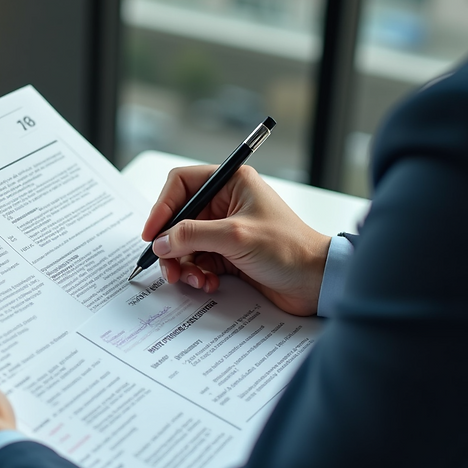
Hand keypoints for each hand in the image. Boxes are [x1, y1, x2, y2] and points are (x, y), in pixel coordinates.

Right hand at [142, 165, 330, 315]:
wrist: (315, 282)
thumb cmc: (289, 249)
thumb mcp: (235, 236)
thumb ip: (192, 235)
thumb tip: (160, 241)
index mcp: (231, 183)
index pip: (181, 184)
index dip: (162, 207)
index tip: (152, 233)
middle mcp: (226, 203)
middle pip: (179, 218)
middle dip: (170, 244)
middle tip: (166, 266)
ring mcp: (226, 230)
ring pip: (185, 244)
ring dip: (183, 264)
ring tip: (191, 280)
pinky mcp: (228, 254)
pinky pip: (198, 261)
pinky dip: (197, 274)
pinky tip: (208, 283)